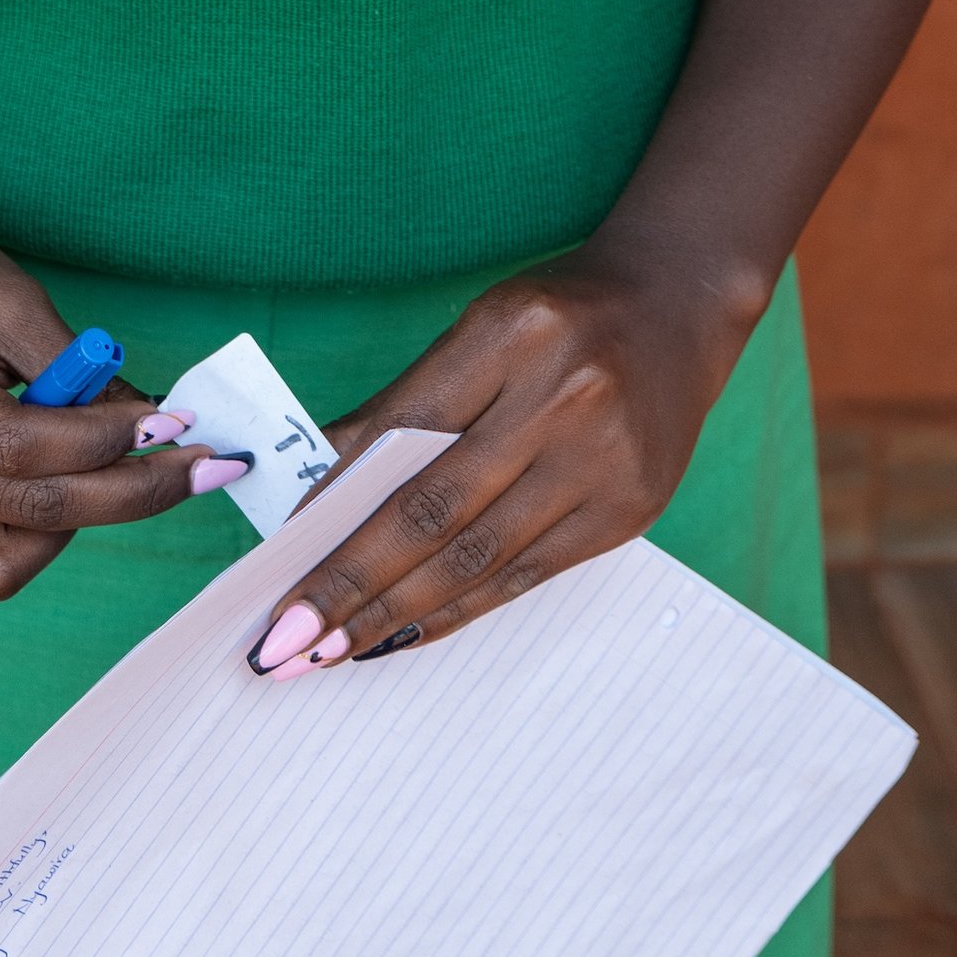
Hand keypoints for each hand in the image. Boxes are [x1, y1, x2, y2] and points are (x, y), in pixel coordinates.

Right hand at [0, 190, 241, 599]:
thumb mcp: (12, 298)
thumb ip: (76, 373)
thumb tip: (153, 432)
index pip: (18, 446)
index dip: (106, 440)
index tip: (176, 422)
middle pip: (25, 509)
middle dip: (127, 492)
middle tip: (199, 467)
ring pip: (6, 560)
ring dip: (80, 516)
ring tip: (112, 460)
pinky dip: (39, 523)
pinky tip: (56, 467)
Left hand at [242, 241, 760, 678]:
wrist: (680, 304)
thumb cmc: (559, 315)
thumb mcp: (480, 326)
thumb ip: (404, 405)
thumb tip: (313, 491)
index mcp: (510, 333)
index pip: (398, 432)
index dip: (330, 505)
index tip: (275, 561)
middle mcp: (563, 397)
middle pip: (434, 510)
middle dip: (351, 582)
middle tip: (286, 640)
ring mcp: (605, 461)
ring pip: (478, 558)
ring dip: (395, 614)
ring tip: (331, 652)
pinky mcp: (629, 512)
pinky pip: (526, 576)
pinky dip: (458, 610)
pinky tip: (405, 634)